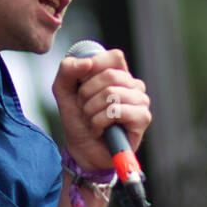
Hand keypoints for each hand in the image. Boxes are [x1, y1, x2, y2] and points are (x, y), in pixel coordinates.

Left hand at [51, 48, 151, 172]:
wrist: (81, 149)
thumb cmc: (77, 118)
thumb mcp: (63, 89)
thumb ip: (68, 69)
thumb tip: (87, 62)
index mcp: (118, 73)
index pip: (114, 56)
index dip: (94, 68)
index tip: (81, 86)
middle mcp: (133, 85)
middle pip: (109, 76)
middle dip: (87, 95)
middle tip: (85, 109)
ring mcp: (140, 101)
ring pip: (111, 94)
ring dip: (91, 110)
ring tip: (92, 120)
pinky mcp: (142, 118)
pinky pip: (116, 111)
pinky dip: (98, 122)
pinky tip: (99, 129)